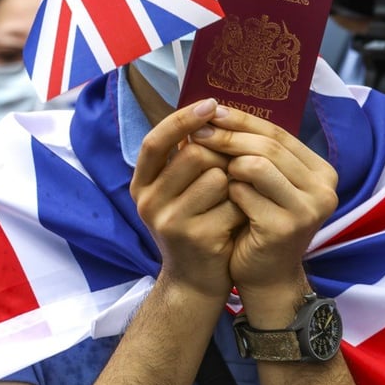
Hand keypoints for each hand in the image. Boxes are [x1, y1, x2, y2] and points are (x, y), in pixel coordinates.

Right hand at [131, 98, 245, 299]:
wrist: (195, 280)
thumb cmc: (194, 224)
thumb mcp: (177, 192)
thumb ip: (184, 158)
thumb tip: (208, 110)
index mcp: (141, 185)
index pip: (155, 142)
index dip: (181, 120)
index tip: (210, 103)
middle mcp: (148, 201)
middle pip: (194, 155)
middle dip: (222, 157)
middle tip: (232, 170)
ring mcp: (169, 221)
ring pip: (217, 177)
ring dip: (234, 183)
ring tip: (232, 200)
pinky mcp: (196, 238)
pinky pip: (233, 204)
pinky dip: (244, 208)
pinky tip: (238, 221)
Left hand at [189, 105, 337, 308]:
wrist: (264, 275)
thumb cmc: (257, 222)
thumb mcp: (262, 182)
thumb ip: (252, 150)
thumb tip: (215, 109)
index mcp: (321, 171)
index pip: (278, 132)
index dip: (242, 119)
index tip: (210, 110)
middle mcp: (324, 188)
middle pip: (268, 146)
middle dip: (228, 135)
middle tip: (196, 131)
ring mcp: (308, 209)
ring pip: (257, 165)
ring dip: (227, 164)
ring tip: (211, 170)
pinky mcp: (286, 227)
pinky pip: (245, 194)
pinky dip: (227, 191)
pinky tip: (219, 198)